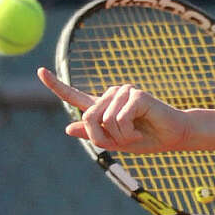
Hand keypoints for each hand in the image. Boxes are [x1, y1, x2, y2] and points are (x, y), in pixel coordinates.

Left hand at [37, 67, 191, 153]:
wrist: (174, 136)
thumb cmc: (147, 139)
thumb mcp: (117, 142)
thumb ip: (94, 134)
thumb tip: (68, 127)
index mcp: (103, 107)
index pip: (75, 96)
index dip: (57, 85)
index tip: (41, 71)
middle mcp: (110, 96)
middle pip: (89, 118)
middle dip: (103, 137)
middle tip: (125, 141)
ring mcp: (123, 92)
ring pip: (105, 121)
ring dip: (121, 137)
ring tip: (137, 134)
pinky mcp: (136, 94)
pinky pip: (120, 119)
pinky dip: (129, 133)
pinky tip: (142, 129)